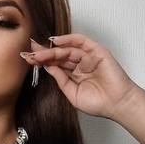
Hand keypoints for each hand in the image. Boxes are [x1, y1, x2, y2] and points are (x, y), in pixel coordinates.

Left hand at [21, 33, 138, 120]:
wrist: (117, 104)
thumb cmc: (99, 103)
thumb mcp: (72, 93)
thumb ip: (61, 79)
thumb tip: (47, 67)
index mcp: (73, 74)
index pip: (54, 64)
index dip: (41, 61)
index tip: (27, 59)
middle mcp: (79, 64)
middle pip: (58, 54)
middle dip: (42, 53)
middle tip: (28, 53)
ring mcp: (88, 56)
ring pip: (67, 48)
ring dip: (52, 49)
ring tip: (38, 51)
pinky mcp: (97, 51)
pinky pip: (81, 41)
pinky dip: (68, 39)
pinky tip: (56, 41)